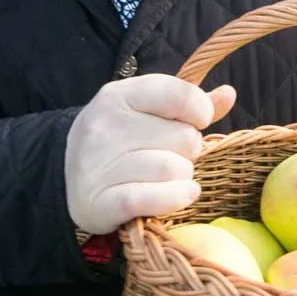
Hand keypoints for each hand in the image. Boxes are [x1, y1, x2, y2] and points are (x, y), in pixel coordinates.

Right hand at [65, 76, 237, 234]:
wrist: (67, 181)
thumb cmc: (120, 142)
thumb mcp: (146, 113)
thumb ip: (187, 104)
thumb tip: (229, 94)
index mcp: (118, 96)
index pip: (178, 94)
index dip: (200, 110)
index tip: (197, 121)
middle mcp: (104, 126)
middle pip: (183, 137)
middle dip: (189, 150)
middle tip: (175, 155)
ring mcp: (98, 165)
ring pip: (173, 169)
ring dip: (183, 177)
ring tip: (171, 177)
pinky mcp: (101, 201)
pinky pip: (155, 198)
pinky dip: (176, 198)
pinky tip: (181, 194)